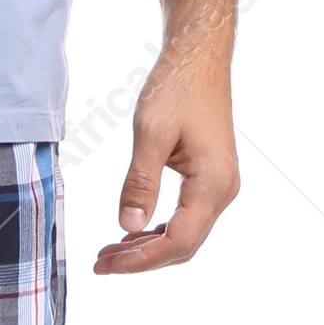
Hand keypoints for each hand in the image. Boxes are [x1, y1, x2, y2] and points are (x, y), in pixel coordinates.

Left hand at [92, 47, 239, 273]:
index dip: (141, 261)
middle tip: (100, 264)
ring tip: (109, 253)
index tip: (107, 266)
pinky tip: (131, 232)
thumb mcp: (150, 133)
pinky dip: (158, 230)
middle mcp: (223, 191)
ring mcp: (220, 186)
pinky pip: (186, 217)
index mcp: (213, 183)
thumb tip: (128, 226)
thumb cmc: (176, 87)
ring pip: (185, 235)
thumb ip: (140, 182)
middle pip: (183, 246)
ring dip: (148, 248)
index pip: (178, 242)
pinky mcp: (210, 179)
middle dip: (141, 260)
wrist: (198, 58)